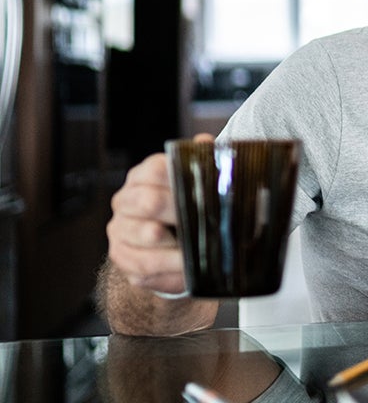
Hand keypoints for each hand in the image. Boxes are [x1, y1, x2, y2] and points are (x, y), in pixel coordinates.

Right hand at [106, 133, 213, 294]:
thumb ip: (202, 161)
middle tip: (204, 221)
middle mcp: (126, 200)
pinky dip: (168, 269)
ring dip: (175, 244)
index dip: (180, 178)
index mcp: (143, 176)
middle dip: (179, 212)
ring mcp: (120, 229)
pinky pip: (143, 265)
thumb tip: (204, 142)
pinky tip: (186, 268)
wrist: (174, 244)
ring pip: (145, 235)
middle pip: (149, 201)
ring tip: (197, 249)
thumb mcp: (198, 184)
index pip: (155, 170)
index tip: (203, 189)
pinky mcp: (122, 257)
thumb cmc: (188, 208)